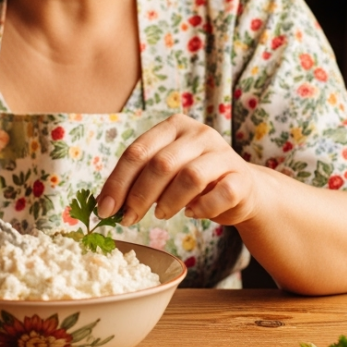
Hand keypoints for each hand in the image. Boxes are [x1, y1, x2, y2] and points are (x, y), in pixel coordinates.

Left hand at [98, 113, 259, 226]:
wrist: (242, 189)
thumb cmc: (194, 181)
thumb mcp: (165, 173)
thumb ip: (140, 180)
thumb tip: (107, 205)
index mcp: (173, 126)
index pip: (138, 151)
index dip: (118, 182)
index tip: (105, 210)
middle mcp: (199, 133)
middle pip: (161, 164)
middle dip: (139, 196)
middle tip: (128, 219)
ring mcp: (222, 153)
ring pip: (190, 177)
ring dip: (169, 202)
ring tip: (162, 214)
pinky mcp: (241, 177)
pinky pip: (220, 194)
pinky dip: (202, 208)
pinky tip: (193, 213)